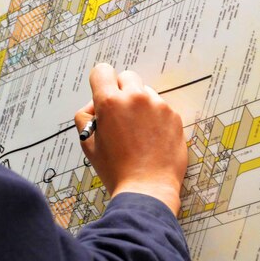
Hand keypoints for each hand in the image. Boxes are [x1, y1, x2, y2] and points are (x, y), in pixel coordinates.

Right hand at [74, 64, 185, 214]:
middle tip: (119, 115)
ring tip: (136, 134)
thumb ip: (86, 117)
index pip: (102, 71)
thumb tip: (95, 106)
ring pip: (145, 93)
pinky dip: (155, 119)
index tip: (102, 91)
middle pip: (127, 77)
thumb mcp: (88, 144)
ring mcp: (158, 106)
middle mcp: (135, 98)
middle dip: (121, 91)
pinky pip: (161, 108)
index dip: (100, 81)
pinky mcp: (174, 116)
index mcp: (110, 103)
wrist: (147, 189)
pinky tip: (150, 140)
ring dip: (140, 105)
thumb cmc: (117, 171)